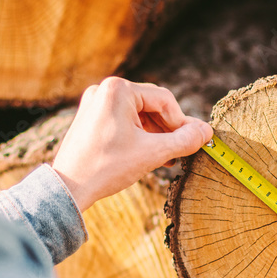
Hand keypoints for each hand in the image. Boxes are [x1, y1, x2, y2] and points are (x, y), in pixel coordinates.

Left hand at [51, 77, 212, 211]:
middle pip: (151, 106)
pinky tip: (148, 155)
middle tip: (180, 152)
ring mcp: (95, 103)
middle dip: (167, 130)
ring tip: (165, 158)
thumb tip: (207, 131)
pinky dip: (138, 136)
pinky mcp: (91, 118)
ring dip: (155, 135)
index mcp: (118, 89)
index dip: (181, 123)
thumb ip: (184, 140)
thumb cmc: (107, 167)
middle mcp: (104, 90)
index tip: (190, 143)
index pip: (165, 100)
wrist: (68, 188)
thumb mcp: (153, 153)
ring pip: (138, 115)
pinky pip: (124, 121)